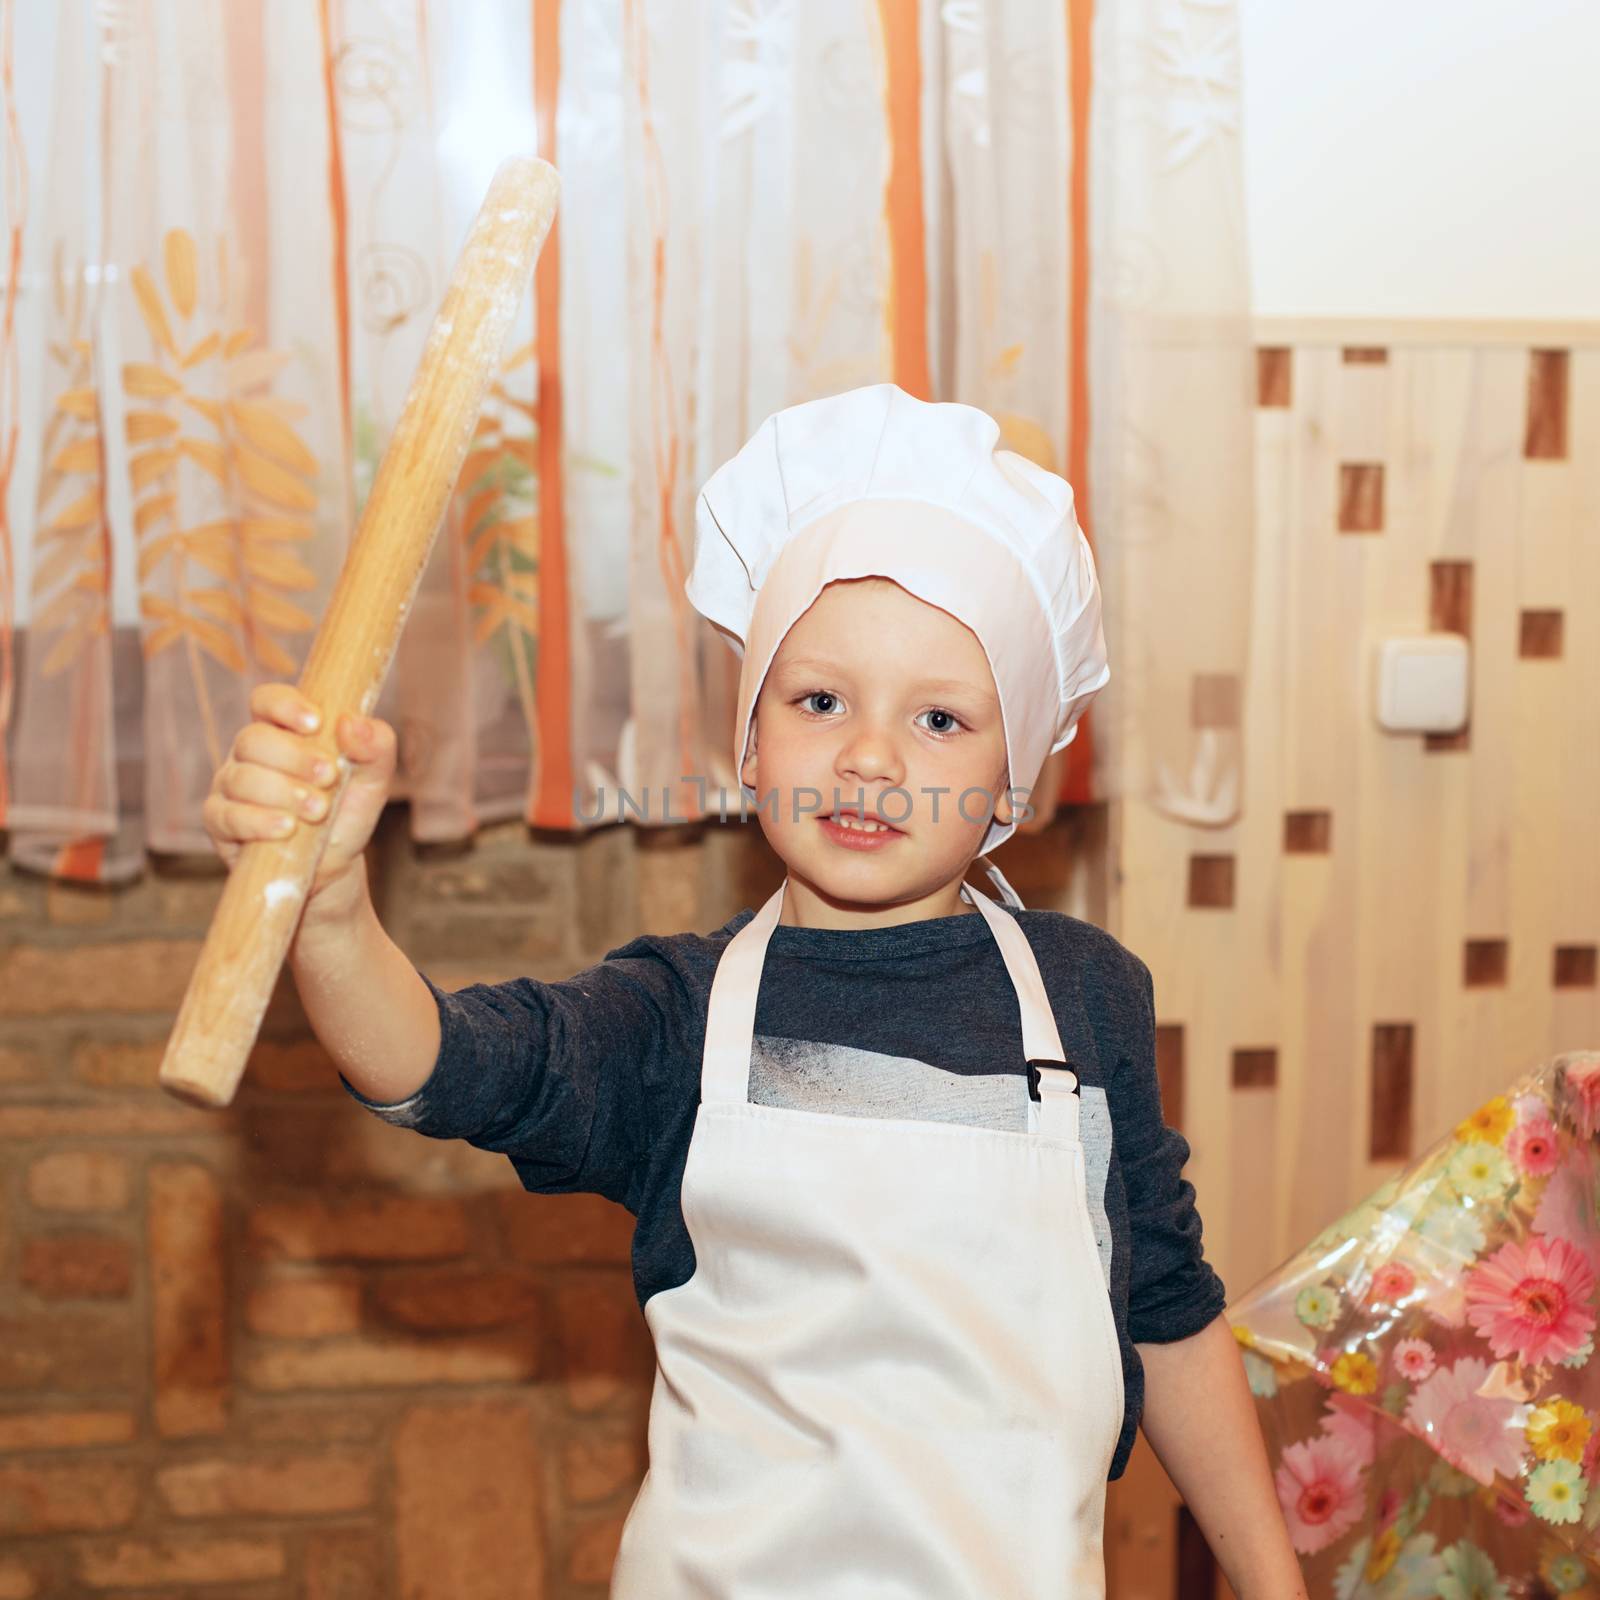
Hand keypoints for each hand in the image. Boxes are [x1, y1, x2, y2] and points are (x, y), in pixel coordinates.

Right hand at [202, 683, 397, 919]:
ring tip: (318, 811)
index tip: (316, 724)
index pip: (267, 700)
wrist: (332, 868)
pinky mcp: (220, 823)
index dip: (285, 706)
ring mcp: (230, 787)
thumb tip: (351, 723)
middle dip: (294, 757)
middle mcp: (250, 754)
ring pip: (241, 777)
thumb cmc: (347, 813)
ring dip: (283, 792)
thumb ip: (376, 747)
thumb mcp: (374, 779)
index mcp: (283, 731)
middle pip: (253, 739)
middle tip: (329, 777)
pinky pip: (226, 815)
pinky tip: (287, 829)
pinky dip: (258, 821)